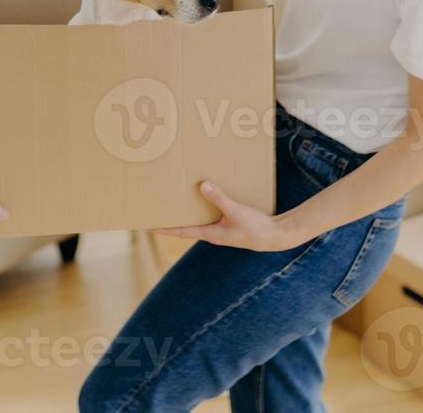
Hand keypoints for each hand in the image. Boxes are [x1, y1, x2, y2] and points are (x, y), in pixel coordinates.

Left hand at [150, 181, 304, 251]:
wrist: (276, 237)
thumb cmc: (255, 228)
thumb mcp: (235, 212)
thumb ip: (219, 199)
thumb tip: (202, 186)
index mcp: (210, 234)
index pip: (181, 231)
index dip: (163, 228)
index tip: (147, 225)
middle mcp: (213, 232)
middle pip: (187, 225)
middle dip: (173, 218)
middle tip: (157, 209)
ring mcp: (221, 228)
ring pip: (199, 218)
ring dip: (189, 210)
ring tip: (177, 199)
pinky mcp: (230, 222)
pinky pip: (212, 213)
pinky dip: (205, 205)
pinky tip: (206, 194)